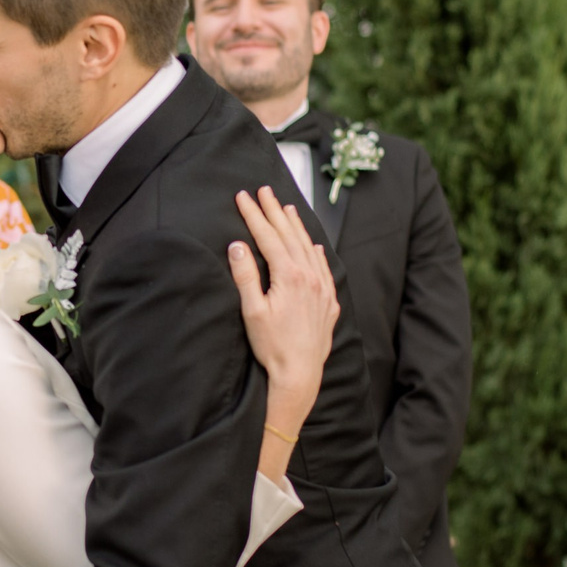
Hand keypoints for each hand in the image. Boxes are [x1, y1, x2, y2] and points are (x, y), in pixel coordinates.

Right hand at [229, 187, 337, 441]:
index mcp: (289, 276)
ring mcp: (322, 289)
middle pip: (290, 236)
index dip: (254, 215)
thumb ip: (245, 276)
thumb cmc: (273, 347)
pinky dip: (317, 252)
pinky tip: (315, 246)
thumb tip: (237, 246)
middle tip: (264, 191)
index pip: (268, 237)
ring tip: (288, 208)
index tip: (243, 197)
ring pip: (309, 248)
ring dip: (297, 227)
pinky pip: (325, 268)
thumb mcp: (252, 312)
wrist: (300, 374)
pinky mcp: (329, 303)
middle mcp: (310, 277)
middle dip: (275, 212)